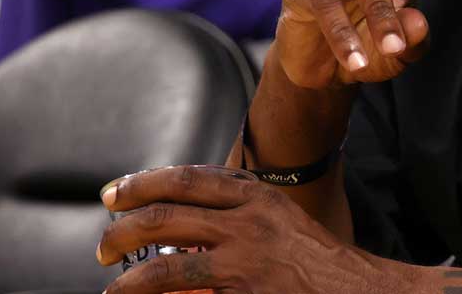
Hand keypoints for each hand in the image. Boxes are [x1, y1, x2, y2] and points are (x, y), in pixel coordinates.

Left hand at [97, 165, 414, 293]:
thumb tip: (189, 214)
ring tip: (115, 287)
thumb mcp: (282, 220)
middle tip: (104, 246)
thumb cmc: (319, 262)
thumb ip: (241, 212)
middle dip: (121, 230)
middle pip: (164, 217)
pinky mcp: (241, 293)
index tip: (114, 194)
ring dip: (127, 280)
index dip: (141, 184)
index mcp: (257, 198)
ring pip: (162, 265)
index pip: (185, 180)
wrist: (357, 291)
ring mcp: (242, 262)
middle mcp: (247, 224)